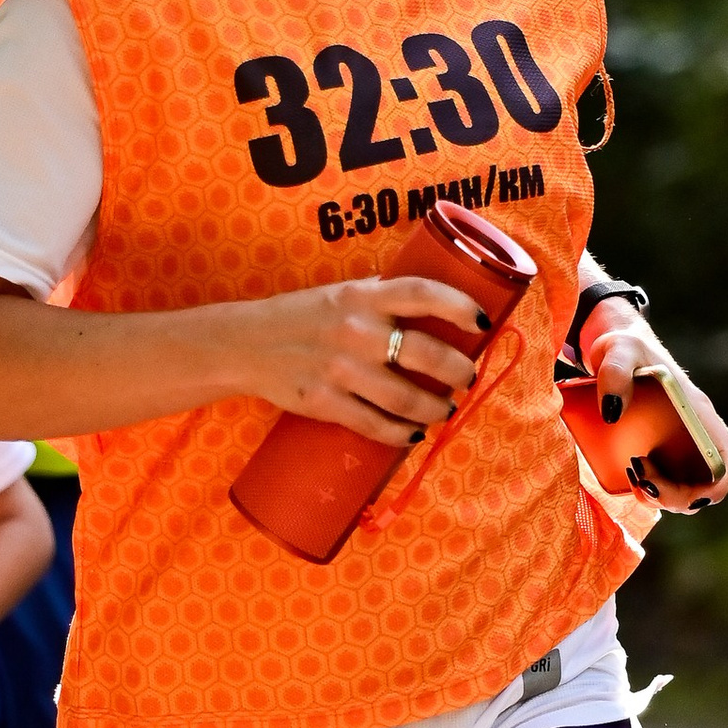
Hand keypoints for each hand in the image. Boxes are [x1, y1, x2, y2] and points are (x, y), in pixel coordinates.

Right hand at [224, 274, 488, 447]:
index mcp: (363, 296)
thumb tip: (430, 303)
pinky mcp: (324, 402)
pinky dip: (401, 433)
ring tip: (445, 409)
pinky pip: (374, 424)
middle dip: (458, 371)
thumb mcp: (341, 293)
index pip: (423, 293)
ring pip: (405, 398)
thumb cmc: (302, 315)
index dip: (460, 306)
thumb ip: (380, 298)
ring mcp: (340, 369)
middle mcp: (355, 330)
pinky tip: (413, 434)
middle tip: (466, 378)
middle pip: (425, 353)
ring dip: (435, 408)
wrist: (246, 344)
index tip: (482, 322)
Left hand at [575, 296, 727, 511]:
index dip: (714, 485)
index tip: (681, 490)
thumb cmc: (624, 349)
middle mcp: (695, 434)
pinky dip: (651, 491)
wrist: (617, 351)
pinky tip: (630, 476)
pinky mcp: (662, 452)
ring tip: (633, 475)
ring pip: (686, 489)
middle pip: (706, 484)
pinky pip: (668, 484)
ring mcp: (680, 445)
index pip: (726, 458)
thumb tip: (611, 412)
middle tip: (640, 480)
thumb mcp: (617, 351)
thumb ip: (614, 373)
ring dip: (662, 496)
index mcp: (697, 412)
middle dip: (676, 496)